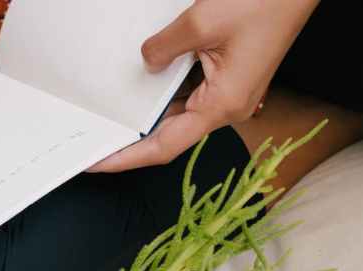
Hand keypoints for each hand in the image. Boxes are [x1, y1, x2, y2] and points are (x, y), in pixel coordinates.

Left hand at [88, 0, 317, 172]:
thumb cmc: (264, 4)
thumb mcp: (201, 22)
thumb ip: (165, 48)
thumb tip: (147, 62)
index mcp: (223, 105)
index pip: (165, 145)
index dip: (129, 158)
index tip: (100, 162)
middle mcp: (228, 108)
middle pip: (171, 135)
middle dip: (134, 142)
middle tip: (98, 141)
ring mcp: (230, 95)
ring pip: (180, 115)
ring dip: (149, 118)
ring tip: (115, 119)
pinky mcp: (231, 80)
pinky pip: (191, 95)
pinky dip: (166, 96)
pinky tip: (144, 92)